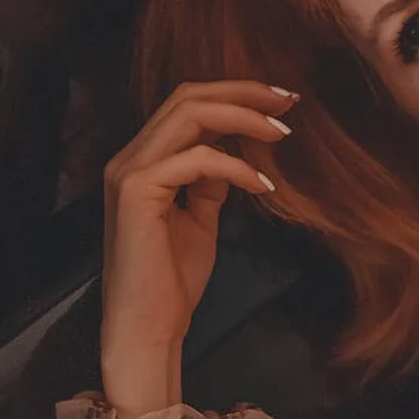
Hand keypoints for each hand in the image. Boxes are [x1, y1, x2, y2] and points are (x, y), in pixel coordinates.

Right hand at [99, 80, 297, 417]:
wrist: (149, 326)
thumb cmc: (172, 279)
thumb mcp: (200, 218)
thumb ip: (211, 182)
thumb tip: (235, 155)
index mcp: (144, 161)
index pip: (188, 105)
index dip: (236, 95)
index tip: (281, 102)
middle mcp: (130, 157)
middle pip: (188, 97)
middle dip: (243, 92)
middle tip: (289, 101)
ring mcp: (129, 171)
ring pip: (190, 115)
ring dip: (244, 117)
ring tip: (283, 132)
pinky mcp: (137, 192)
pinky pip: (197, 159)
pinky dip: (236, 166)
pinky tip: (263, 184)